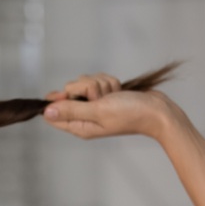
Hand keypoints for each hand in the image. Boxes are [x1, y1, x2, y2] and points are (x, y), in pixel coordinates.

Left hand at [42, 72, 179, 139]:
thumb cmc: (130, 114)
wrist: (157, 110)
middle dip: (86, 87)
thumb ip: (71, 110)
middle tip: (101, 97)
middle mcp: (84, 115)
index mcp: (78, 126)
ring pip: (84, 82)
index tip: (70, 94)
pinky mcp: (104, 95)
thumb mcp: (98, 112)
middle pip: (69, 91)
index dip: (58, 99)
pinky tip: (119, 91)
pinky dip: (109, 82)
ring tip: (114, 95)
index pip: (53, 113)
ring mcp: (94, 104)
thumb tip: (46, 111)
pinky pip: (97, 79)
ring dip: (100, 84)